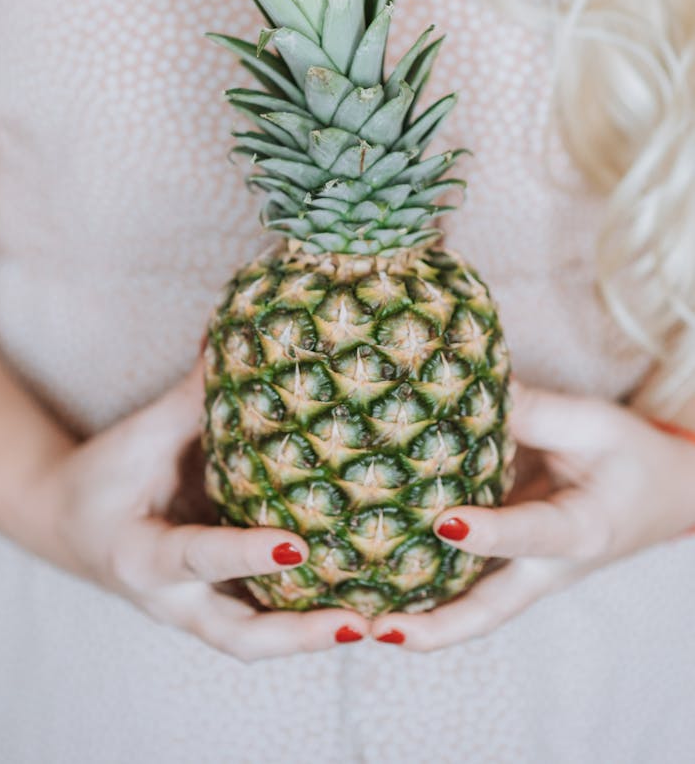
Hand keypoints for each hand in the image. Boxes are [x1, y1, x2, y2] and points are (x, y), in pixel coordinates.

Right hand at [32, 360, 368, 661]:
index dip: (246, 554)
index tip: (299, 547)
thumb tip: (245, 338)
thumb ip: (193, 399)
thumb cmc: (102, 477)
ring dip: (315, 634)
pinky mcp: (217, 603)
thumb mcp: (138, 436)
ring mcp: (196, 610)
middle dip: (300, 636)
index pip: (199, 556)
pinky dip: (308, 617)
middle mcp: (172, 598)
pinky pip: (265, 619)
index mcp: (141, 556)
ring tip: (381, 621)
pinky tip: (363, 599)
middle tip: (359, 624)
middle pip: (239, 636)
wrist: (64, 524)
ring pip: (259, 639)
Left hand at [370, 380, 694, 650]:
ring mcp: (525, 574)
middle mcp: (547, 567)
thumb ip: (532, 410)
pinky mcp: (508, 565)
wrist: (665, 497)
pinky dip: (420, 592)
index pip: (529, 534)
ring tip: (353, 617)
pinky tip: (371, 583)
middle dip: (431, 628)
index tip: (444, 520)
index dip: (487, 532)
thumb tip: (461, 388)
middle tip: (376, 628)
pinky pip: (461, 586)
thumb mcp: (594, 424)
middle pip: (486, 612)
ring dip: (415, 619)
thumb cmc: (631, 457)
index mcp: (581, 530)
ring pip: (468, 610)